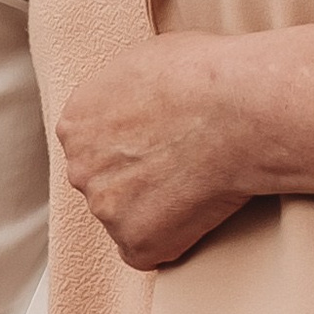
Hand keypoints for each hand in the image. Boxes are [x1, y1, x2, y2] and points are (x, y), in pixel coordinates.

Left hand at [54, 26, 313, 271]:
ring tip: (201, 184)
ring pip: (129, 220)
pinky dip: (177, 239)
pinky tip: (204, 209)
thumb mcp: (144, 62)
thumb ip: (124, 95)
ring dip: (159, 210)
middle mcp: (80, 166)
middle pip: (106, 185)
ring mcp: (105, 208)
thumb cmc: (204, 74)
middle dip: (138, 182)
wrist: (236, 108)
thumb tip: (138, 104)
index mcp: (77, 122)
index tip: (162, 145)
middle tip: (184, 168)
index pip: (94, 148)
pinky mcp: (135, 242)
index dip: (133, 148)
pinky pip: (153, 251)